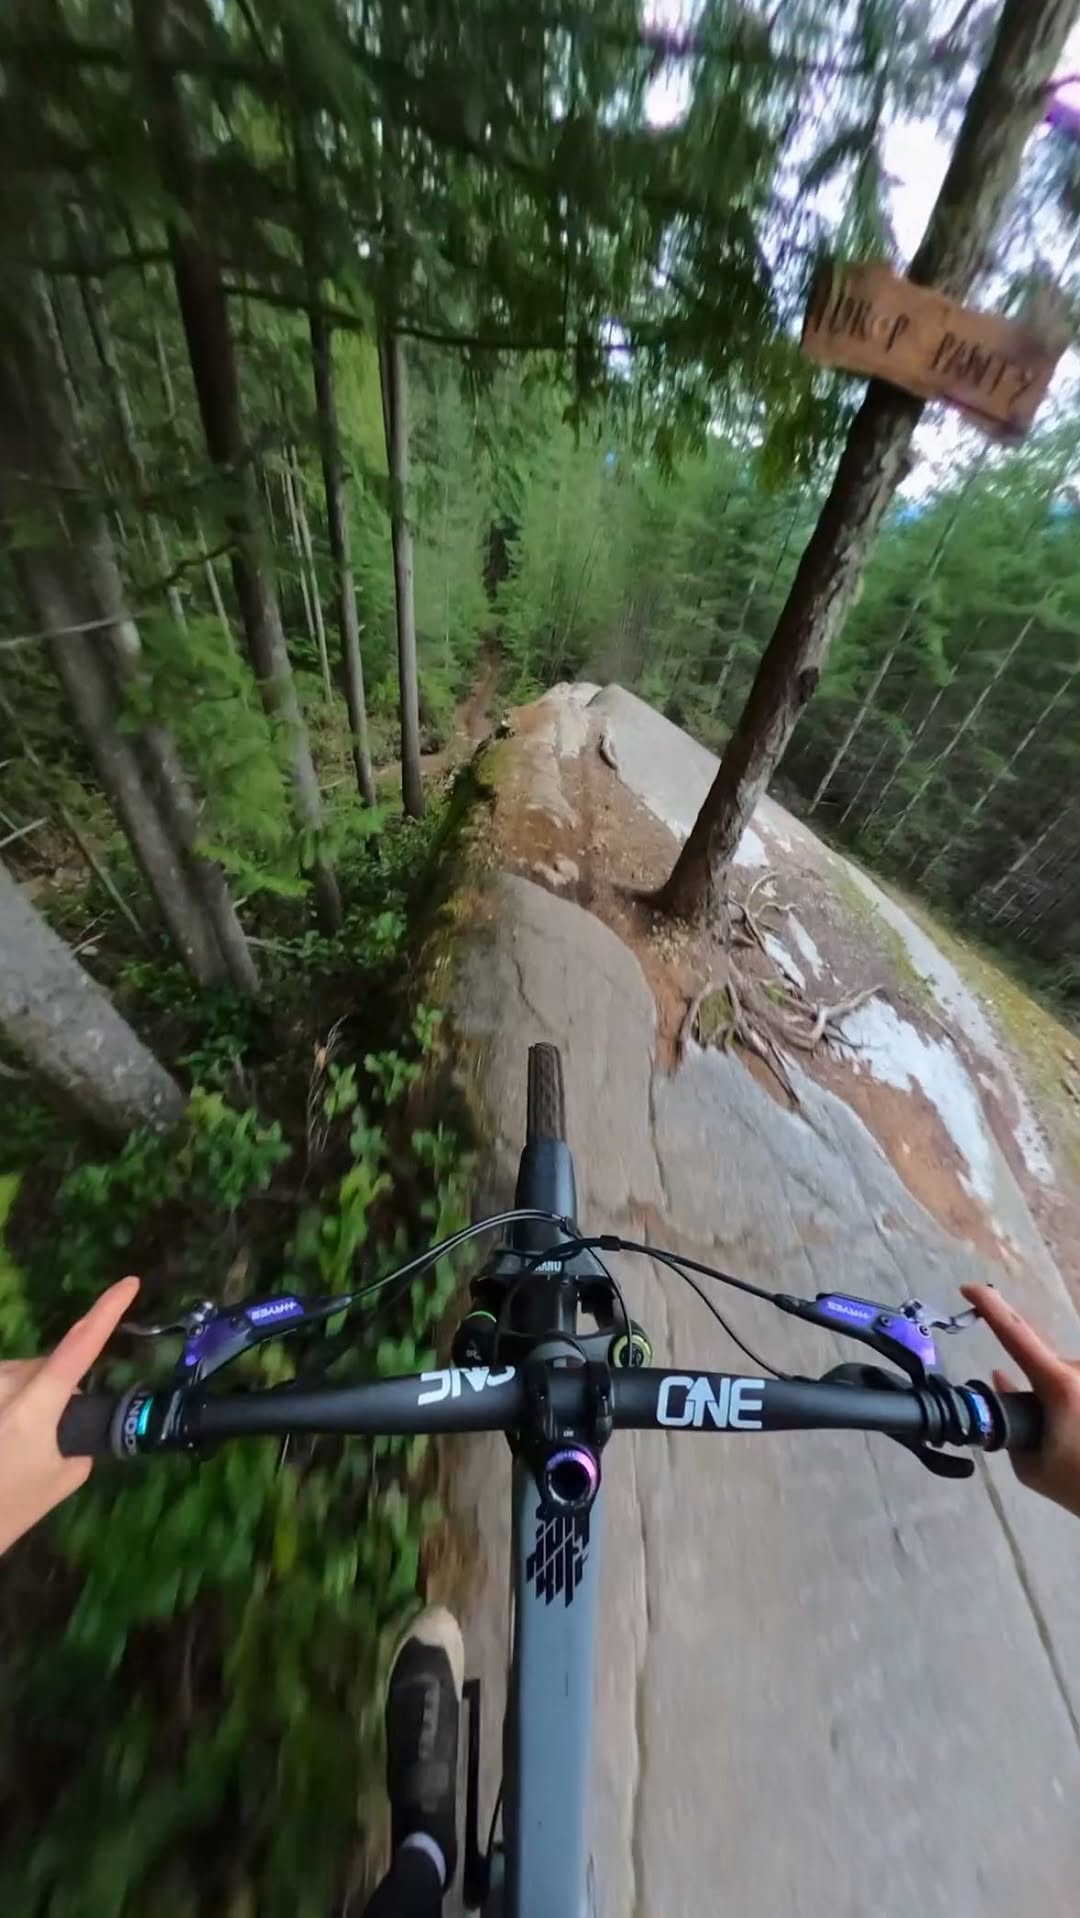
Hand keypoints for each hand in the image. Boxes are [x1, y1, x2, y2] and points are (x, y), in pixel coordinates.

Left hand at [0, 1277, 138, 1554]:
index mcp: (33, 1409)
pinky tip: (3, 1438)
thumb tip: (76, 1413)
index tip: (129, 1283)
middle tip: (47, 1441)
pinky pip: (4, 1384)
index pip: (79, 1347)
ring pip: (20, 1375)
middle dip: (58, 1388)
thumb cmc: (9, 1509)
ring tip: (13, 1448)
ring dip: (28, 1397)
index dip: (106, 1311)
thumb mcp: (63, 1478)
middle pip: (47, 1365)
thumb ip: (80, 1436)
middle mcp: (4, 1386)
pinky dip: (11, 1402)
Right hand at [961, 1283, 1079, 1519]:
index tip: (968, 1288)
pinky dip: (1072, 1407)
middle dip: (1038, 1392)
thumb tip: (1000, 1378)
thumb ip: (1008, 1422)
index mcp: (1059, 1386)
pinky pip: (1075, 1383)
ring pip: (1064, 1378)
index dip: (990, 1307)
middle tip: (1049, 1438)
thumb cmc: (1079, 1487)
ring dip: (1061, 1402)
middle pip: (1044, 1366)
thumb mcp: (1032, 1466)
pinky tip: (1078, 1433)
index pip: (1016, 1334)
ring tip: (1075, 1443)